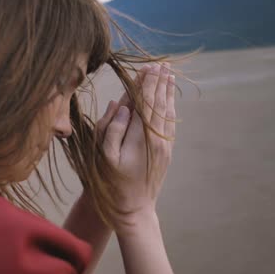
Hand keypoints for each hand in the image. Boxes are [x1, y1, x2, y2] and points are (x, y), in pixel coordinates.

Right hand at [96, 63, 176, 229]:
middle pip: (159, 104)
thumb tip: (121, 105)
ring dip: (167, 92)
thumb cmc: (112, 183)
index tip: (149, 67)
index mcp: (141, 137)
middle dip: (159, 83)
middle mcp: (157, 138)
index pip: (145, 103)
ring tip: (169, 75)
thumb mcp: (104, 157)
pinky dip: (169, 107)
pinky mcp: (167, 151)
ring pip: (168, 112)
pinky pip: (170, 123)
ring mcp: (164, 145)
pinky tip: (169, 99)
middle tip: (162, 64)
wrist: (134, 209)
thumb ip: (111, 128)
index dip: (147, 84)